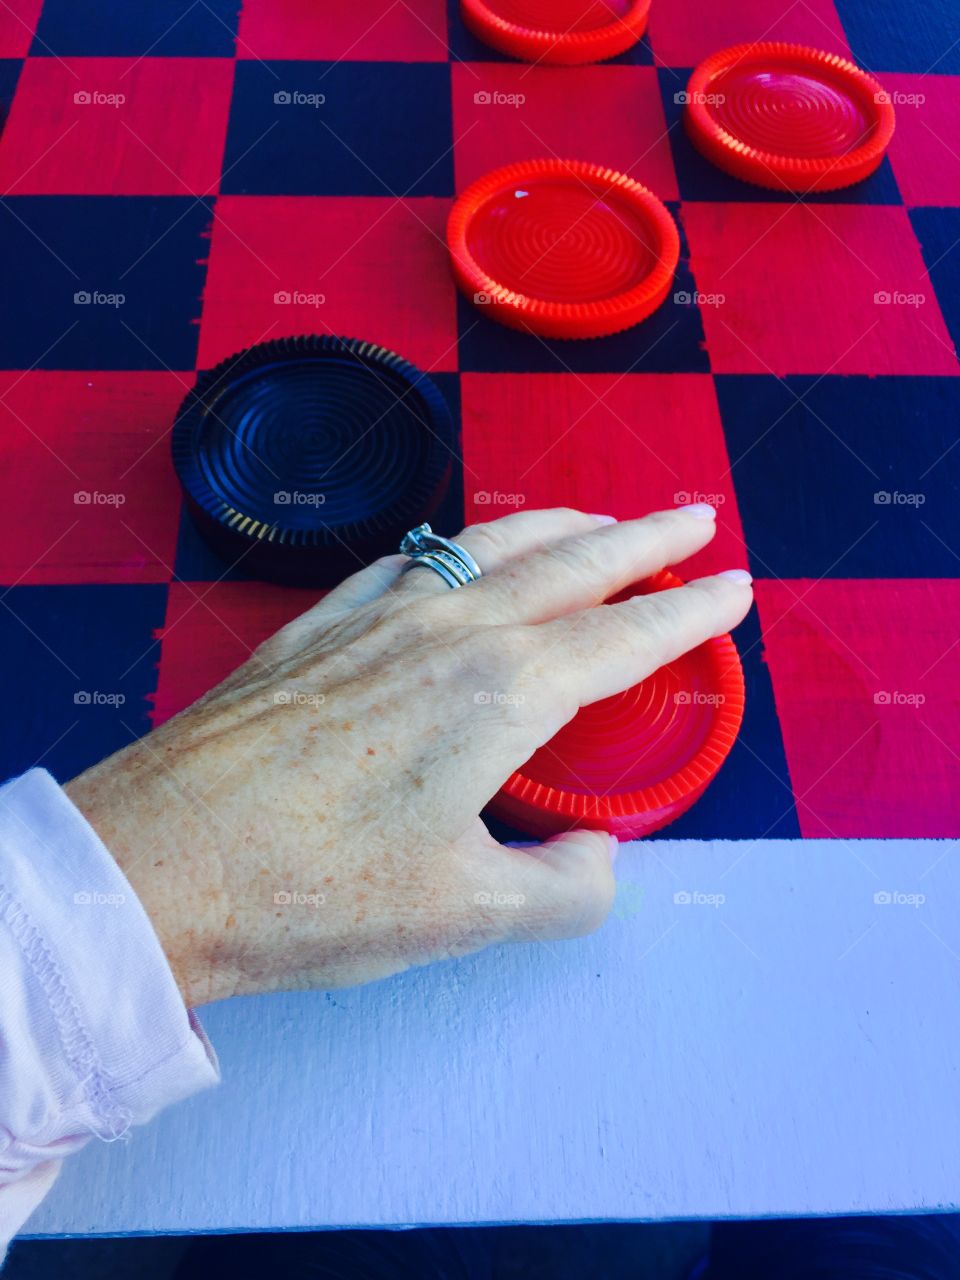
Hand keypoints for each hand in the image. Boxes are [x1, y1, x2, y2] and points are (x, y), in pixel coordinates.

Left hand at [65, 506, 752, 1005]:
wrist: (161, 862)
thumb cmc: (314, 891)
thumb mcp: (467, 917)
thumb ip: (563, 889)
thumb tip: (595, 856)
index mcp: (505, 694)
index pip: (625, 636)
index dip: (690, 612)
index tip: (732, 587)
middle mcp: (449, 634)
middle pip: (571, 564)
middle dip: (643, 538)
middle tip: (692, 513)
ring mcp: (376, 619)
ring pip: (489, 547)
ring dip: (556, 526)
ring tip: (595, 518)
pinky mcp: (315, 629)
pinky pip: (407, 561)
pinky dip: (457, 545)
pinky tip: (456, 551)